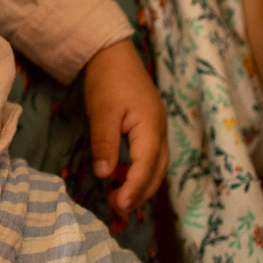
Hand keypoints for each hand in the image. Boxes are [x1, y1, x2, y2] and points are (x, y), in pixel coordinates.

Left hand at [81, 41, 166, 216]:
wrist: (113, 54)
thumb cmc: (107, 81)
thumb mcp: (102, 112)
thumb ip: (105, 143)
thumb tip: (106, 175)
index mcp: (151, 128)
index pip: (147, 167)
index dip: (134, 189)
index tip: (118, 205)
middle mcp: (160, 132)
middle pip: (157, 172)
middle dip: (140, 193)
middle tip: (117, 209)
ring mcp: (158, 129)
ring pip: (157, 166)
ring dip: (142, 186)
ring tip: (121, 200)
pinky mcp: (151, 127)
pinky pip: (152, 157)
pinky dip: (142, 173)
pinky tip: (127, 178)